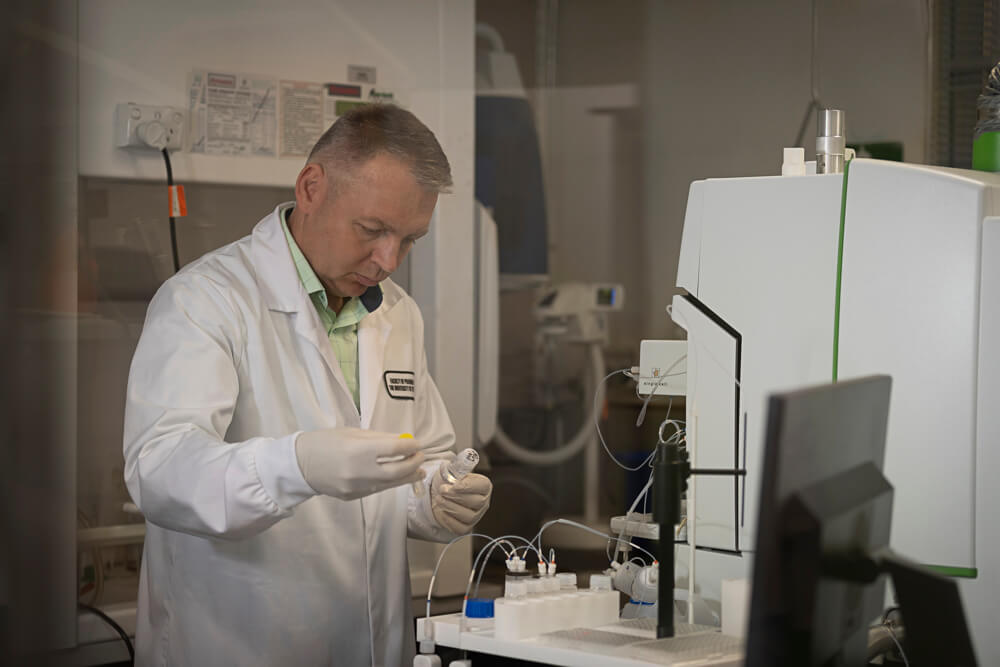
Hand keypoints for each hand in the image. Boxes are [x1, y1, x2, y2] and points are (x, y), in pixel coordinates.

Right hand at [295, 427, 424, 500]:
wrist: (299, 465)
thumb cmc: (325, 442)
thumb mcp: (352, 433)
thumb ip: (379, 438)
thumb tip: (403, 441)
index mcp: (358, 450)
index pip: (394, 450)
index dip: (410, 447)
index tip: (418, 443)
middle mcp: (359, 471)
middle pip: (397, 470)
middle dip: (413, 463)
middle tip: (421, 457)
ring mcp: (356, 487)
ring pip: (390, 484)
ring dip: (407, 477)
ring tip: (418, 471)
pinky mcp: (353, 497)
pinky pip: (377, 489)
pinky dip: (390, 482)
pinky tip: (398, 477)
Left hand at [430, 462, 491, 533]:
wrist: (439, 494)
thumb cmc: (448, 481)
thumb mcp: (452, 470)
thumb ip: (458, 467)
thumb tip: (463, 461)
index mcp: (483, 486)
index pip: (482, 486)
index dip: (468, 486)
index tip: (454, 484)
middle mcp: (483, 502)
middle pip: (476, 502)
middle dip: (456, 496)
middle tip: (442, 490)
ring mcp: (476, 516)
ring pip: (468, 516)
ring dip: (450, 507)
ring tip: (439, 499)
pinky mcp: (466, 527)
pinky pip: (460, 527)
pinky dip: (448, 519)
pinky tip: (441, 510)